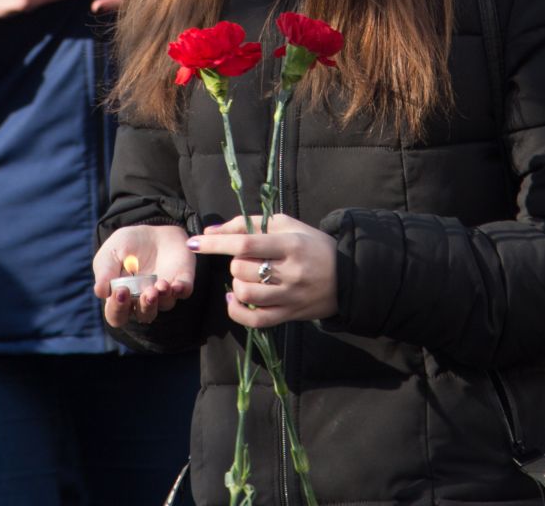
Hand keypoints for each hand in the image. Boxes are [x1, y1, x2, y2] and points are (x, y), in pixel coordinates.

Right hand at [93, 225, 196, 327]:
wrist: (152, 231)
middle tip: (146, 292)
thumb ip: (104, 270)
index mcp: (122, 298)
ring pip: (165, 305)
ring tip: (160, 283)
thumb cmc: (127, 245)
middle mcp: (143, 300)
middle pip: (144, 315)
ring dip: (162, 297)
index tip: (120, 290)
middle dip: (145, 306)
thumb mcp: (111, 252)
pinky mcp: (182, 281)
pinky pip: (184, 292)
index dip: (118, 308)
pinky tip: (176, 285)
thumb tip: (100, 292)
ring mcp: (164, 293)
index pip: (117, 314)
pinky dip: (181, 290)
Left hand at [188, 215, 338, 328]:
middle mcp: (290, 271)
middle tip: (244, 260)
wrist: (350, 275)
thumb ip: (248, 224)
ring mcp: (290, 296)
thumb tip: (211, 232)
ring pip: (246, 293)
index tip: (194, 242)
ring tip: (244, 277)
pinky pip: (255, 319)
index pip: (245, 243)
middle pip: (241, 269)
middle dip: (233, 263)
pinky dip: (237, 310)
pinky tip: (234, 298)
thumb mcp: (287, 225)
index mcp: (290, 244)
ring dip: (236, 283)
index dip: (216, 243)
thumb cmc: (313, 245)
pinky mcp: (290, 315)